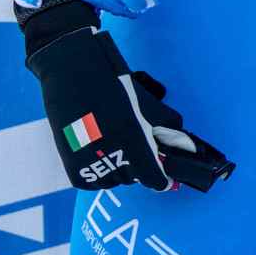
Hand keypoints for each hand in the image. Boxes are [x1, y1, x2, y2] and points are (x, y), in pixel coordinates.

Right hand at [18, 0, 233, 192]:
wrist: (70, 74)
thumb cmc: (113, 84)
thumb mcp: (146, 103)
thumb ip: (166, 128)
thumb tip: (185, 146)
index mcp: (133, 139)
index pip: (155, 178)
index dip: (164, 178)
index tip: (169, 177)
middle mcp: (111, 155)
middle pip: (135, 177)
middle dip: (141, 164)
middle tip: (135, 142)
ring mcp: (90, 165)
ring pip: (115, 180)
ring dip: (120, 167)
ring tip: (115, 140)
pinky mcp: (73, 170)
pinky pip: (95, 181)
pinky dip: (100, 169)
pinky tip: (101, 148)